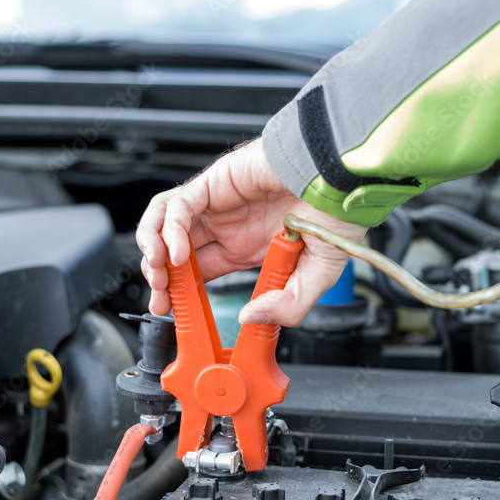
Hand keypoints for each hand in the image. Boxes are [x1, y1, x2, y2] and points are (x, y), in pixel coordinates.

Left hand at [136, 138, 366, 325]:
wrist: (345, 180)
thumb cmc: (339, 215)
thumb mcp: (319, 277)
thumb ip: (288, 305)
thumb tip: (249, 319)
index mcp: (248, 248)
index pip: (199, 273)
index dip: (181, 293)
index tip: (173, 313)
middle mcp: (229, 226)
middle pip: (175, 253)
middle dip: (160, 278)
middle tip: (163, 299)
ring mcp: (219, 205)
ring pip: (165, 225)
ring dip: (154, 252)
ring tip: (161, 275)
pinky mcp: (215, 182)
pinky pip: (177, 205)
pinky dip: (168, 229)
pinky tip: (178, 251)